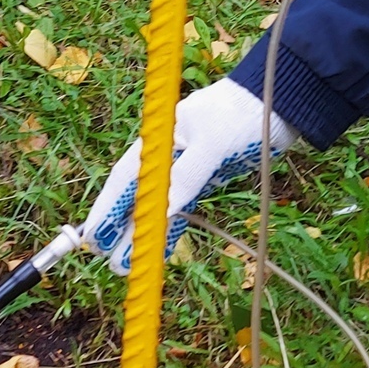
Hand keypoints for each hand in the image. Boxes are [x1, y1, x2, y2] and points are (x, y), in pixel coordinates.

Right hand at [81, 75, 296, 273]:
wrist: (276, 103)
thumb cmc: (240, 114)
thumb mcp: (213, 145)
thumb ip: (187, 176)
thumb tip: (166, 209)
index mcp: (159, 140)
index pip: (125, 178)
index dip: (107, 209)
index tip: (93, 237)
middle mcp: (166, 155)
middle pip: (139, 196)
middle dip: (122, 229)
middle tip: (111, 261)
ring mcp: (185, 167)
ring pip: (159, 206)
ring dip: (145, 232)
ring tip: (130, 264)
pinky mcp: (204, 178)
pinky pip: (181, 207)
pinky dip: (171, 226)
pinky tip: (162, 246)